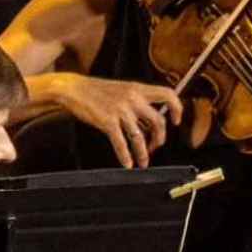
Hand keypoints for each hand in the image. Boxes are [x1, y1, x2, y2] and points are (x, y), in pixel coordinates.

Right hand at [58, 73, 183, 168]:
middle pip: (158, 121)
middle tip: (156, 147)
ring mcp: (120, 110)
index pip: (168, 94)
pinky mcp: (107, 121)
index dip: (177, 108)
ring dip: (143, 153)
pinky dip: (125, 156)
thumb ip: (138, 103)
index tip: (176, 121)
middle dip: (160, 139)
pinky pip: (121, 143)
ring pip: (140, 137)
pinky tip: (127, 163)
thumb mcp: (123, 90)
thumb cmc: (96, 91)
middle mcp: (133, 99)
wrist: (73, 88)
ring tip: (143, 161)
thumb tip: (150, 122)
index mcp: (138, 89)